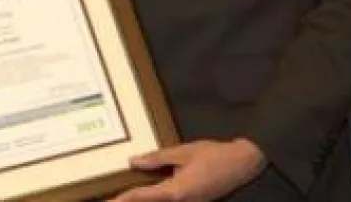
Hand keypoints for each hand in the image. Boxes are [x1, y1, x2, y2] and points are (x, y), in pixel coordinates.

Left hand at [108, 139, 266, 201]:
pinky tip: (148, 194)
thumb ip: (158, 159)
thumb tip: (134, 162)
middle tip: (111, 201)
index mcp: (175, 192)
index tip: (109, 201)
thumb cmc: (213, 156)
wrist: (242, 165)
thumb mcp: (184, 152)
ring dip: (143, 200)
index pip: (142, 197)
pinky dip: (155, 199)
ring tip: (124, 197)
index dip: (123, 200)